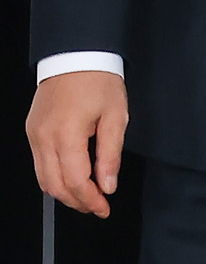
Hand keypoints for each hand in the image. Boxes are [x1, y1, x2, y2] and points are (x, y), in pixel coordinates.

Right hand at [26, 70, 127, 217]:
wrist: (76, 55)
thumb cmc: (99, 81)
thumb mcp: (116, 116)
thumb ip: (110, 155)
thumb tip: (108, 185)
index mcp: (67, 134)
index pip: (75, 181)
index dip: (90, 200)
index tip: (104, 208)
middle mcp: (44, 138)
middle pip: (55, 185)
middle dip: (77, 202)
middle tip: (97, 207)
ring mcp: (34, 136)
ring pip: (43, 179)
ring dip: (64, 193)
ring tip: (87, 197)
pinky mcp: (32, 132)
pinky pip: (39, 165)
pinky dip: (54, 178)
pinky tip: (72, 179)